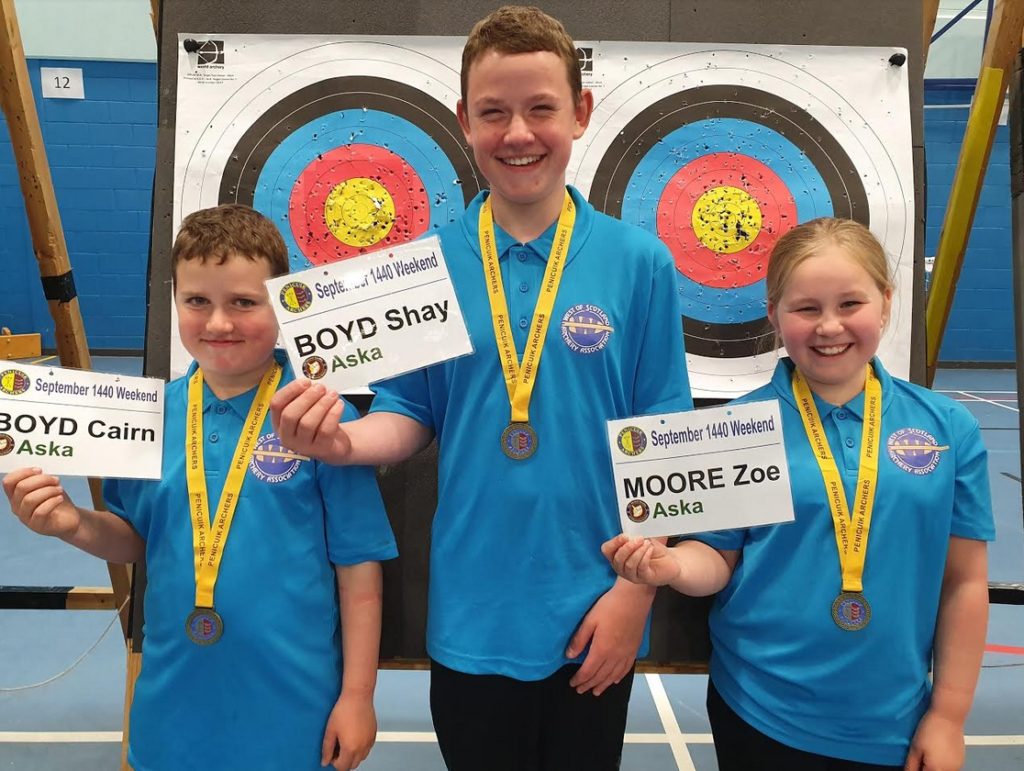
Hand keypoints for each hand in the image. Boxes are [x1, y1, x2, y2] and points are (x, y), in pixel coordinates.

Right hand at [3, 467, 80, 538]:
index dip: (23, 472)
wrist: (70, 520)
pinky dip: (52, 502)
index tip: (40, 470)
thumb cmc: (56, 501)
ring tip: (60, 489)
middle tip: (56, 480)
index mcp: (16, 496)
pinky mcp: (37, 526)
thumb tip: (38, 472)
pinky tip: (60, 498)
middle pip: (21, 488)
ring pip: (30, 499)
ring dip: (48, 490)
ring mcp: (26, 518)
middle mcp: (17, 507)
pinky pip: (40, 511)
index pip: (8, 482)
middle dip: (41, 480)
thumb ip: (39, 479)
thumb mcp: (47, 487)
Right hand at [270, 380, 350, 461]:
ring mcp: (303, 446)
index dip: (290, 390)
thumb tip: (310, 384)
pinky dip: (333, 414)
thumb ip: (303, 396)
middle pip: (290, 415)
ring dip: (322, 404)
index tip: (305, 381)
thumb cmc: (318, 422)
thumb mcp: (306, 409)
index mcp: (279, 423)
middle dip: (307, 398)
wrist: (336, 444)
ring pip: (308, 423)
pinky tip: (339, 404)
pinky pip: (325, 430)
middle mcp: (287, 437)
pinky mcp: (321, 449)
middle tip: (321, 387)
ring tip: (333, 394)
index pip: (276, 404)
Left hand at [320, 692, 376, 769]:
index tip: (331, 754)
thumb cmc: (344, 709)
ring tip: (347, 742)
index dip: (334, 762)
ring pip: (361, 757)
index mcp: (350, 748)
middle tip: (338, 749)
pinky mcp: (373, 734)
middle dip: (344, 761)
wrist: (358, 696)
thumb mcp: (330, 730)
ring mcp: (369, 741)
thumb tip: (325, 760)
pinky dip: (361, 748)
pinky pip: (367, 748)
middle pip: (353, 765)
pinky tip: (354, 737)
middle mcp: (362, 747)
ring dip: (354, 755)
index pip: (342, 767)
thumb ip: (327, 749)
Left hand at [565, 580, 651, 695]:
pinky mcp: (634, 649)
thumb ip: (579, 639)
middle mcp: (615, 656)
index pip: (588, 671)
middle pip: (600, 676)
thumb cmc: (610, 606)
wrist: (634, 598)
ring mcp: (626, 654)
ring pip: (613, 676)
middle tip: (581, 690)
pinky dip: (618, 677)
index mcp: (602, 649)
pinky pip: (626, 669)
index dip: (579, 679)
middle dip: (589, 684)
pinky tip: (615, 680)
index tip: (573, 684)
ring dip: (603, 685)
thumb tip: (570, 656)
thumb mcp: (590, 620)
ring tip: (596, 691)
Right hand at [601, 534, 680, 586]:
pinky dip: (645, 556)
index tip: (625, 535)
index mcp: (617, 556)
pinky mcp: (645, 579)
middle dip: (628, 547)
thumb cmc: (653, 549)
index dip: (614, 542)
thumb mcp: (642, 540)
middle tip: (640, 538)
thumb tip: (628, 536)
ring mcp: (632, 576)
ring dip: (639, 551)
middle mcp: (622, 568)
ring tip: (648, 543)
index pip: (607, 550)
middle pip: (617, 559)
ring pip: (629, 564)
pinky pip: (641, 568)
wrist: (670, 561)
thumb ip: (633, 537)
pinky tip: (650, 549)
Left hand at [904, 710, 965, 770]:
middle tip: (920, 758)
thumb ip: (911, 765)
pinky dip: (942, 764)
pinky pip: (949, 767)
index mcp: (936, 769)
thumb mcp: (915, 748)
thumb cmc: (931, 729)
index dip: (916, 770)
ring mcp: (957, 766)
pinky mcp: (961, 760)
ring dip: (934, 767)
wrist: (948, 716)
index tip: (913, 764)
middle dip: (925, 768)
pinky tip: (937, 752)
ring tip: (929, 753)